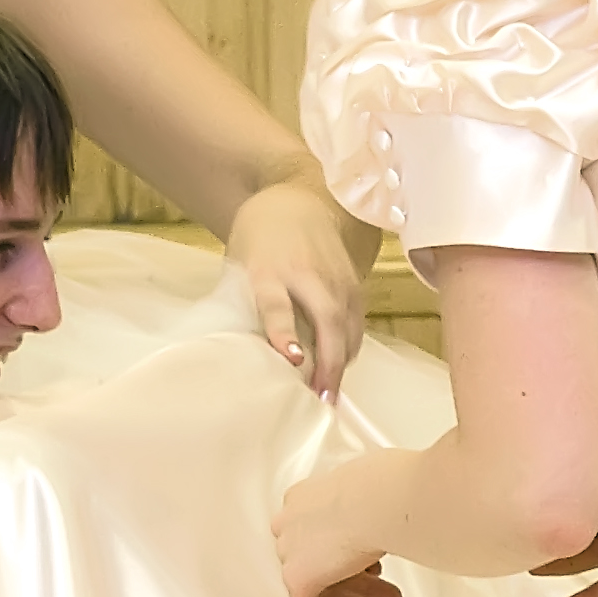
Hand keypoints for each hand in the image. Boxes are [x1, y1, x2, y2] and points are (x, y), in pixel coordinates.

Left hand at [226, 179, 367, 395]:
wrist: (297, 199)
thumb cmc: (259, 238)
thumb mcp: (240, 263)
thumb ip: (245, 300)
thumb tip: (240, 348)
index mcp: (269, 268)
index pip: (278, 303)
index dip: (284, 332)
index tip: (292, 360)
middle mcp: (307, 272)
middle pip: (326, 318)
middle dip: (328, 361)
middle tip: (321, 397)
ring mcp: (335, 276)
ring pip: (348, 324)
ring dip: (341, 361)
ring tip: (330, 395)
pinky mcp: (353, 280)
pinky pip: (357, 320)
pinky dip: (349, 346)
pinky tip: (340, 368)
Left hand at [276, 462, 397, 596]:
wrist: (379, 500)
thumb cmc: (385, 490)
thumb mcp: (374, 496)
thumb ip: (367, 515)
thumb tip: (388, 525)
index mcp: (303, 499)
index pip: (321, 538)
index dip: (352, 559)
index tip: (376, 571)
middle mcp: (291, 523)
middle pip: (323, 563)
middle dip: (360, 585)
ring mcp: (290, 551)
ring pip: (320, 586)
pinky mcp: (296, 577)